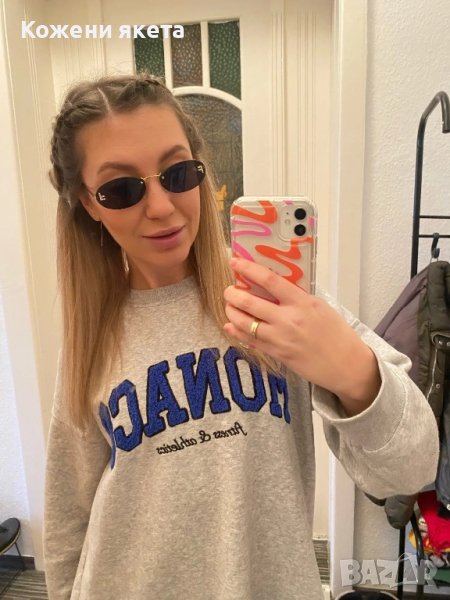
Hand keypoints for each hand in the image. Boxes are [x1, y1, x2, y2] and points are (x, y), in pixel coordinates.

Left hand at [224, 257, 380, 412]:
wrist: (346, 364)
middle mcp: (288, 320)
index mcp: (302, 303)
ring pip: (245, 323)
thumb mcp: (320, 306)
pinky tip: (231, 325)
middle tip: (228, 290)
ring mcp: (280, 339)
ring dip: (231, 312)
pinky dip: (237, 331)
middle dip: (232, 294)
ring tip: (229, 306)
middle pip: (250, 303)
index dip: (249, 269)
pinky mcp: (277, 354)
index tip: (236, 262)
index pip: (269, 280)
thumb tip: (274, 284)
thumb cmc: (336, 333)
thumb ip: (297, 296)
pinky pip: (250, 341)